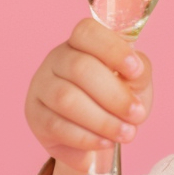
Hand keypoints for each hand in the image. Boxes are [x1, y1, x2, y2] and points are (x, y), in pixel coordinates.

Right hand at [25, 17, 153, 174]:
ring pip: (66, 100)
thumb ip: (139, 72)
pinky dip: (86, 137)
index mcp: (81, 42)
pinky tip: (105, 142)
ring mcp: (41, 86)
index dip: (113, 49)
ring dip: (102, 120)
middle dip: (114, 95)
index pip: (88, 32)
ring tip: (126, 134)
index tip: (136, 70)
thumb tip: (137, 71)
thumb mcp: (135, 81)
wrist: (96, 130)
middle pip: (79, 68)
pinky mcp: (34, 116)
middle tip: (137, 115)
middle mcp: (56, 59)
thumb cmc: (116, 95)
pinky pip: (57, 126)